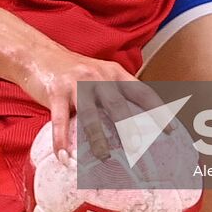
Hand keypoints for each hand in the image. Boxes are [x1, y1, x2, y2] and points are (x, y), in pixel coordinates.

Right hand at [15, 45, 163, 163]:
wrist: (38, 54)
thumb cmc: (73, 73)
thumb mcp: (100, 76)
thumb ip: (116, 94)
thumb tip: (138, 127)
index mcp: (114, 73)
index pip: (142, 93)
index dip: (158, 112)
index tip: (173, 132)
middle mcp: (98, 77)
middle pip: (118, 105)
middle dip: (130, 128)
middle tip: (139, 150)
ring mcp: (76, 84)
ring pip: (90, 114)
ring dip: (97, 137)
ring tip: (104, 157)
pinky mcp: (55, 91)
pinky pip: (59, 120)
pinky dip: (61, 140)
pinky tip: (63, 157)